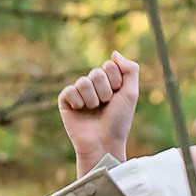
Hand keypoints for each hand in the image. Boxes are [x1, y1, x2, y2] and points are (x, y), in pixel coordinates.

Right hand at [58, 53, 139, 176]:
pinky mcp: (65, 101)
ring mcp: (79, 93)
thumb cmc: (118, 121)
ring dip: (93, 99)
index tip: (117, 97)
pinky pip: (70, 91)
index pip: (109, 66)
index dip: (116, 81)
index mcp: (109, 83)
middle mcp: (93, 86)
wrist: (103, 142)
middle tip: (106, 105)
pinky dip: (78, 102)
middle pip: (96, 72)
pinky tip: (80, 111)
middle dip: (105, 91)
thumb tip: (115, 53)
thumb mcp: (131, 94)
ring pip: (83, 82)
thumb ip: (129, 70)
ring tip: (94, 110)